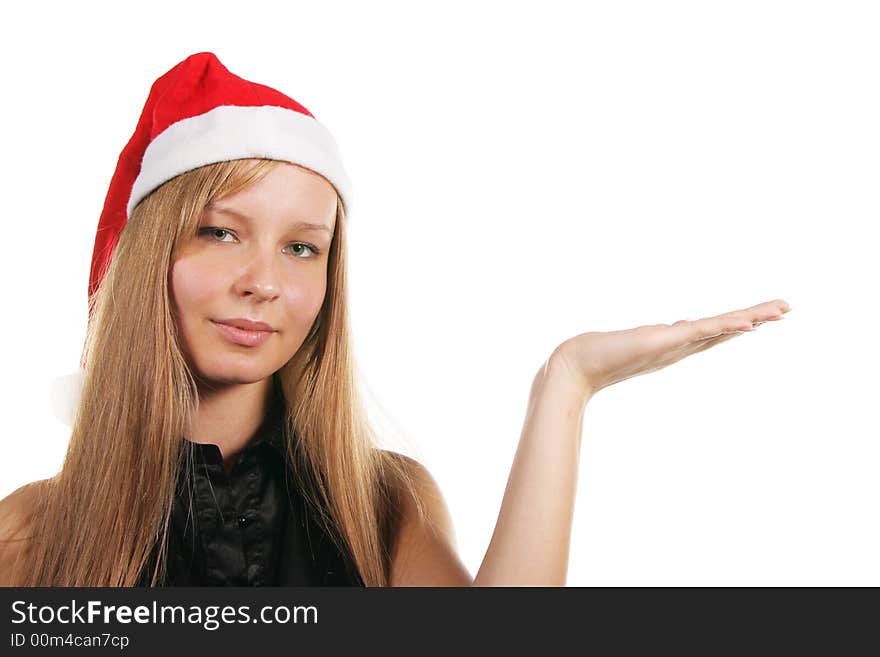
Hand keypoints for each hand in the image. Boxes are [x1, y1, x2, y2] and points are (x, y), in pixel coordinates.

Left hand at [550, 299, 790, 396]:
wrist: (576, 367)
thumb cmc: (598, 356)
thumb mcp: (633, 342)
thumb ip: (654, 337)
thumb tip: (672, 329)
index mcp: (674, 344)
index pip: (715, 331)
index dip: (741, 323)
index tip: (767, 315)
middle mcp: (678, 346)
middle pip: (725, 330)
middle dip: (756, 319)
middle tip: (787, 308)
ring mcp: (673, 345)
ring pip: (718, 330)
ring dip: (748, 320)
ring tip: (777, 312)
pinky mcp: (661, 343)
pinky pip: (699, 333)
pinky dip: (721, 328)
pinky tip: (742, 324)